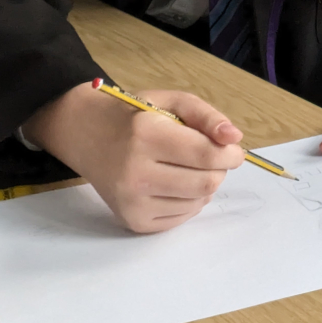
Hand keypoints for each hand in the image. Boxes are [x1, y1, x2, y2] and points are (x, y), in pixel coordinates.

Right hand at [22, 82, 244, 232]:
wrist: (87, 135)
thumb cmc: (135, 115)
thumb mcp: (170, 101)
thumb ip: (206, 116)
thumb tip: (234, 138)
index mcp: (146, 135)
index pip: (205, 154)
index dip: (230, 153)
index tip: (233, 148)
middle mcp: (135, 172)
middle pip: (206, 182)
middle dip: (219, 169)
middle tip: (210, 156)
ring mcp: (131, 201)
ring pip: (197, 202)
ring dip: (204, 185)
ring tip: (188, 167)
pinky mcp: (132, 221)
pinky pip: (181, 217)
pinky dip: (189, 200)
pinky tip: (174, 182)